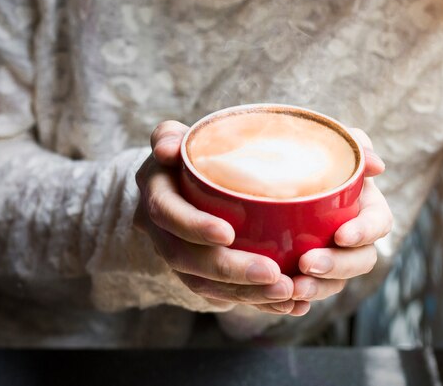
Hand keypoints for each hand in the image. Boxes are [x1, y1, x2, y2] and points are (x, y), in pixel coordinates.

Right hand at [134, 121, 308, 315]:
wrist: (177, 184)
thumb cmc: (187, 154)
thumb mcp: (174, 138)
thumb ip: (169, 137)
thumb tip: (167, 149)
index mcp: (155, 194)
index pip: (167, 214)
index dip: (194, 226)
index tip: (228, 233)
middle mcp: (159, 231)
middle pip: (187, 259)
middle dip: (230, 271)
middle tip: (274, 275)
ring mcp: (177, 255)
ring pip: (204, 284)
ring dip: (246, 293)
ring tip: (287, 294)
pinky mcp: (197, 273)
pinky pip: (220, 294)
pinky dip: (253, 301)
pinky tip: (285, 305)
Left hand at [291, 128, 392, 302]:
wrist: (272, 174)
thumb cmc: (310, 155)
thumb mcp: (332, 142)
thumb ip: (356, 144)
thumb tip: (378, 166)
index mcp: (366, 208)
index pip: (379, 224)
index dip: (365, 232)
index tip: (342, 235)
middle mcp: (354, 238)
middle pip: (360, 261)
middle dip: (338, 266)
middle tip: (308, 264)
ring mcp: (333, 259)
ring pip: (336, 283)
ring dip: (318, 289)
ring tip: (293, 289)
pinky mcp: (309, 274)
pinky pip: (310, 294)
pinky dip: (299, 302)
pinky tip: (284, 303)